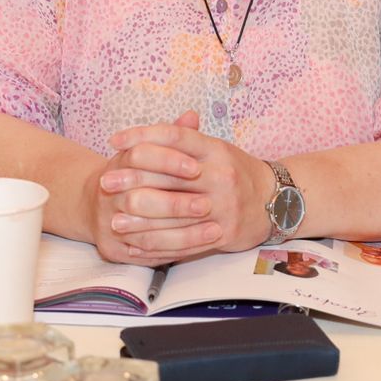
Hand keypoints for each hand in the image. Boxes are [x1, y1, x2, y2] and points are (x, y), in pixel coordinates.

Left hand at [93, 112, 273, 263]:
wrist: (275, 200)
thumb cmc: (234, 172)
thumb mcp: (214, 149)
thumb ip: (181, 140)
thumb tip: (139, 138)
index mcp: (215, 149)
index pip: (174, 136)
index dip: (142, 136)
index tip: (115, 141)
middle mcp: (220, 175)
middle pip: (168, 175)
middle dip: (132, 180)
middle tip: (105, 183)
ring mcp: (223, 205)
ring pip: (173, 213)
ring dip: (140, 218)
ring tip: (114, 219)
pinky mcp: (225, 232)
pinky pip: (185, 241)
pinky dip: (158, 244)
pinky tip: (138, 243)